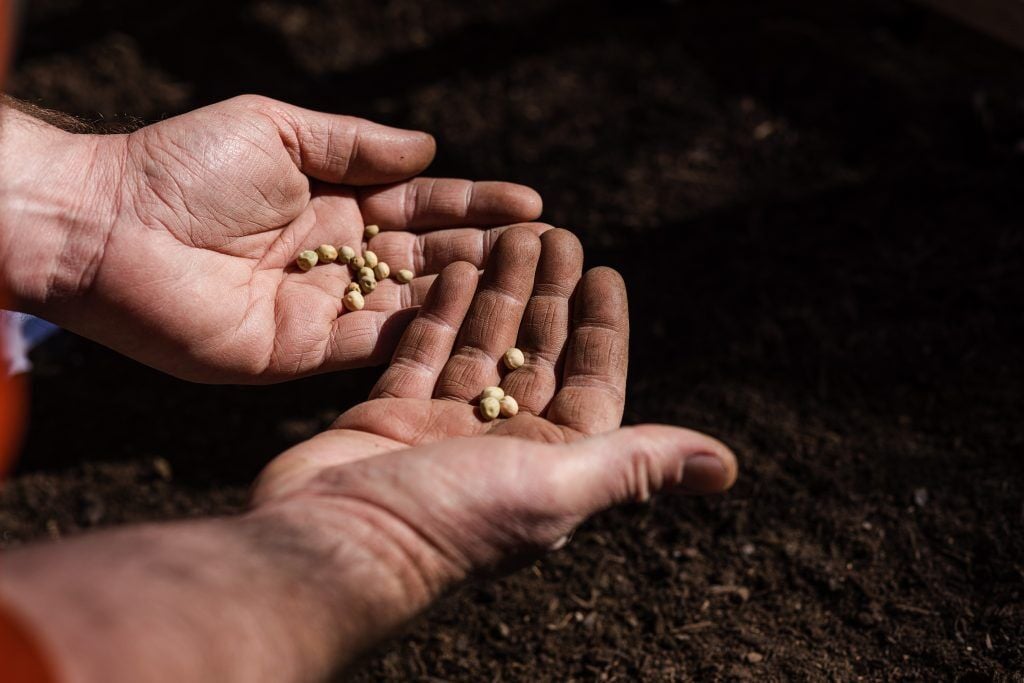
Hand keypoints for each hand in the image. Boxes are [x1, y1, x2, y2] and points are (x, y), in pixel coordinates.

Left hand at [6, 95, 541, 381]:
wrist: (108, 229)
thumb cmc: (183, 166)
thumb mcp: (279, 129)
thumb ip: (356, 144)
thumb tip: (430, 148)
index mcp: (332, 201)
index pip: (421, 204)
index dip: (476, 203)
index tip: (533, 204)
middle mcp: (336, 258)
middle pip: (427, 256)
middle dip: (488, 252)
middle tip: (550, 253)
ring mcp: (322, 309)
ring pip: (411, 303)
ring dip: (468, 296)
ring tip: (531, 289)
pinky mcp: (302, 353)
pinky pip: (373, 344)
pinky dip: (421, 334)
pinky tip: (472, 324)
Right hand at [252, 227, 737, 657]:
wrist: (331, 548)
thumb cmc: (448, 521)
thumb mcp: (555, 488)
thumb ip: (635, 464)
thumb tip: (727, 468)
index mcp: (548, 465)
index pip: (590, 384)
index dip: (602, 329)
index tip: (608, 271)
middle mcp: (498, 447)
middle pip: (533, 355)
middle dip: (548, 294)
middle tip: (557, 233)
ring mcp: (440, 430)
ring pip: (479, 346)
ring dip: (499, 292)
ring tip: (510, 237)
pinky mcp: (388, 417)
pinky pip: (422, 353)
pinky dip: (441, 313)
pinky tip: (457, 268)